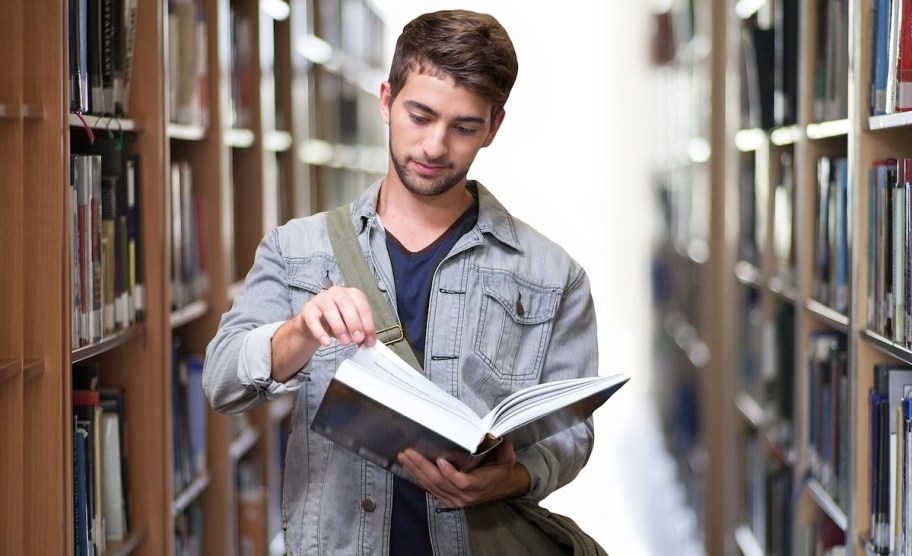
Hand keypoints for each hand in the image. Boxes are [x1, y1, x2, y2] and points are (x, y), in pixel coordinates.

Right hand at [271, 286, 376, 381]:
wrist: (315, 322)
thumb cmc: (338, 320)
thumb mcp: (351, 325)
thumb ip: (361, 332)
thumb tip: (369, 343)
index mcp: (352, 294)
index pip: (362, 306)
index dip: (367, 324)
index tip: (370, 340)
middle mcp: (337, 293)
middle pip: (346, 304)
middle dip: (354, 323)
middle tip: (358, 339)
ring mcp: (321, 299)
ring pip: (330, 309)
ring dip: (339, 327)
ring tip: (345, 342)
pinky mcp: (308, 309)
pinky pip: (313, 319)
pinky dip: (320, 332)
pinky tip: (326, 343)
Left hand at [397, 439, 530, 508]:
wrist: (498, 487)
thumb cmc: (499, 471)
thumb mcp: (507, 460)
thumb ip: (505, 451)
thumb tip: (503, 439)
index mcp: (479, 484)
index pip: (462, 482)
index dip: (450, 473)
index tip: (440, 460)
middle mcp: (465, 495)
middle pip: (440, 482)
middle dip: (422, 467)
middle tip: (409, 453)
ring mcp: (454, 499)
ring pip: (432, 486)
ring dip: (416, 471)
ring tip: (404, 457)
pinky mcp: (447, 500)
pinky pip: (430, 490)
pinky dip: (418, 478)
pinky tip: (409, 468)